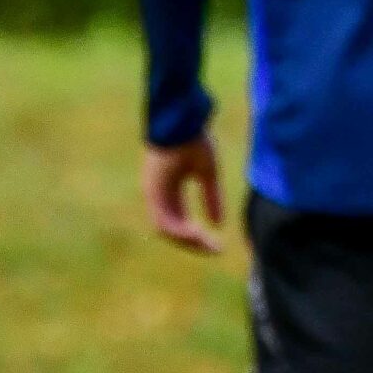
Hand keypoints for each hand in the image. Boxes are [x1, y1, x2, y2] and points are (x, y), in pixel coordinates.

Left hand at [145, 136, 224, 254]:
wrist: (183, 121)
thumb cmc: (195, 141)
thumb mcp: (209, 174)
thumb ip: (212, 198)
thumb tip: (220, 223)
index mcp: (170, 190)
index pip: (181, 222)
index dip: (198, 236)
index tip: (218, 245)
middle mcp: (159, 196)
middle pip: (173, 230)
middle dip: (194, 243)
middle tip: (215, 250)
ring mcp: (153, 194)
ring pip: (166, 229)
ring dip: (187, 240)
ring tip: (208, 245)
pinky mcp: (153, 191)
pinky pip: (163, 219)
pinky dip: (179, 230)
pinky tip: (197, 233)